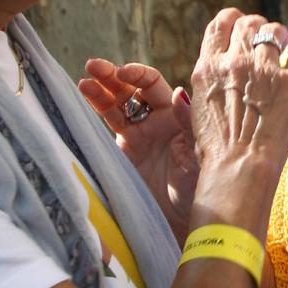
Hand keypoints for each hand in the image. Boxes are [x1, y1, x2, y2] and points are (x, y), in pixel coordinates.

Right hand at [79, 58, 198, 239]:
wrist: (185, 221)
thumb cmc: (201, 188)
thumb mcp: (199, 154)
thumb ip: (187, 124)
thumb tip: (177, 92)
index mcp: (178, 114)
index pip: (155, 85)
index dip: (138, 76)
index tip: (124, 74)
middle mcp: (158, 119)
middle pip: (132, 88)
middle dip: (113, 75)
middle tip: (96, 66)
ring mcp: (140, 132)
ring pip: (117, 102)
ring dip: (101, 89)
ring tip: (85, 80)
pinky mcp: (126, 147)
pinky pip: (110, 121)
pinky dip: (97, 107)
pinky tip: (85, 94)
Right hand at [189, 10, 287, 193]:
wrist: (239, 167)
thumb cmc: (216, 149)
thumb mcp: (196, 113)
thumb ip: (195, 94)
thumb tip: (181, 92)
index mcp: (209, 68)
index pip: (220, 24)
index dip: (232, 19)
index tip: (239, 24)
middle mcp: (235, 62)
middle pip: (249, 24)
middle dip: (257, 25)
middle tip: (264, 35)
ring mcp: (264, 70)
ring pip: (276, 32)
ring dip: (281, 35)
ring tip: (285, 43)